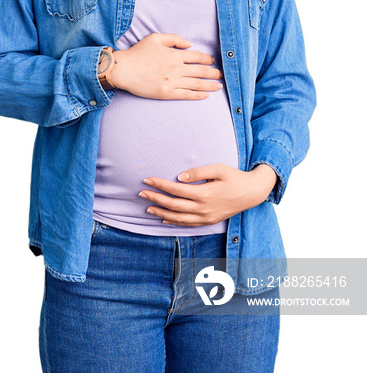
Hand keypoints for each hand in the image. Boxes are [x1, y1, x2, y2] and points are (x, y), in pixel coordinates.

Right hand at [110, 32, 222, 99]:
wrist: (124, 69)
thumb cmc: (138, 53)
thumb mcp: (155, 38)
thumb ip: (174, 39)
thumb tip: (190, 44)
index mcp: (175, 54)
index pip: (198, 57)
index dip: (208, 59)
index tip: (213, 61)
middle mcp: (176, 68)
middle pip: (201, 71)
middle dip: (214, 73)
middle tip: (221, 75)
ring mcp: (173, 82)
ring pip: (197, 84)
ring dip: (210, 85)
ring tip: (219, 86)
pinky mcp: (167, 93)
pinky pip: (187, 95)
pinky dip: (198, 95)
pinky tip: (206, 95)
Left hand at [138, 163, 277, 225]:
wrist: (252, 193)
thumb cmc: (234, 177)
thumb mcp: (218, 168)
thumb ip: (198, 172)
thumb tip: (179, 177)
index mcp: (204, 194)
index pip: (175, 190)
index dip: (159, 185)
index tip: (147, 179)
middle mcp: (203, 208)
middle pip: (173, 205)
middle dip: (155, 199)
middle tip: (141, 193)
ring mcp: (206, 217)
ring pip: (178, 218)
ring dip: (161, 213)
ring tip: (147, 208)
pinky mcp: (209, 221)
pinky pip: (188, 225)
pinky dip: (174, 223)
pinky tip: (165, 220)